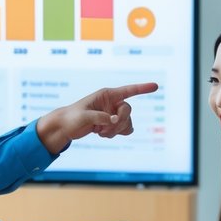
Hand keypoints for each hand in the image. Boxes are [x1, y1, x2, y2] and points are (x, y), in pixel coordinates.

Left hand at [35, 82, 158, 153]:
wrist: (65, 127)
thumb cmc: (71, 117)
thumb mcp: (84, 116)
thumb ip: (100, 117)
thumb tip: (114, 121)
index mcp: (106, 95)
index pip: (128, 91)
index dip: (142, 88)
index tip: (155, 86)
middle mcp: (111, 103)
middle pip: (128, 111)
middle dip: (120, 122)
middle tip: (106, 128)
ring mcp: (112, 113)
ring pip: (127, 123)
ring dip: (117, 130)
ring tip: (101, 132)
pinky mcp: (110, 124)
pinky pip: (123, 130)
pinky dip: (116, 134)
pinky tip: (102, 134)